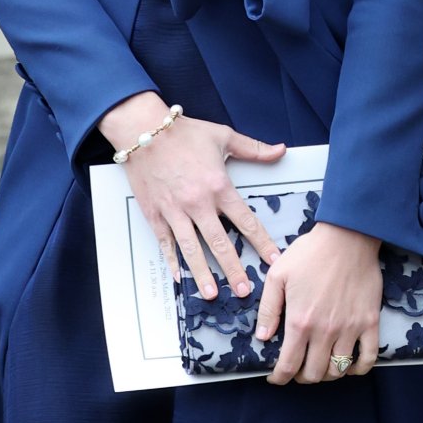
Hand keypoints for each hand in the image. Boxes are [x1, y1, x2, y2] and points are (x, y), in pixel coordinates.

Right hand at [101, 92, 285, 301]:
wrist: (142, 129)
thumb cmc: (183, 132)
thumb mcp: (222, 136)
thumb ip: (253, 148)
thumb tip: (281, 151)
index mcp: (218, 186)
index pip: (246, 221)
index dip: (262, 243)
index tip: (273, 261)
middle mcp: (198, 203)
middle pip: (220, 243)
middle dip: (234, 269)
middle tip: (245, 291)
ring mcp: (174, 211)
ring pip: (192, 249)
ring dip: (203, 273)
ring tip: (212, 294)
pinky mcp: (155, 213)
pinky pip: (165, 242)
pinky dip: (172, 261)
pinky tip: (179, 277)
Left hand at [254, 221, 380, 385]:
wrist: (346, 238)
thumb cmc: (309, 253)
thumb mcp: (278, 275)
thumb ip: (269, 308)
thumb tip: (263, 337)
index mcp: (300, 321)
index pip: (289, 364)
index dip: (280, 377)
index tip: (275, 378)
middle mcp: (326, 331)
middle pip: (315, 373)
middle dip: (302, 378)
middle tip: (296, 370)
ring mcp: (350, 329)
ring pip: (339, 370)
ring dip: (327, 375)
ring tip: (318, 367)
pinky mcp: (370, 324)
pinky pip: (368, 359)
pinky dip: (358, 369)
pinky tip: (348, 366)